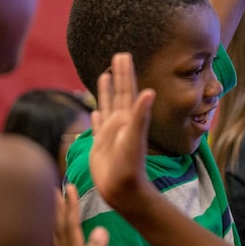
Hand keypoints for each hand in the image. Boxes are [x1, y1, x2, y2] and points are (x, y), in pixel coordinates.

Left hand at [52, 184, 112, 245]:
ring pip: (57, 237)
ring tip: (52, 203)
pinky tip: (58, 236)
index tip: (67, 185)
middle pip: (59, 227)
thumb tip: (99, 230)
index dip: (69, 206)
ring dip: (55, 218)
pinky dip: (57, 236)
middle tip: (54, 186)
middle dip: (57, 206)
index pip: (71, 225)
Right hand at [89, 52, 155, 207]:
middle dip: (118, 75)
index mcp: (129, 118)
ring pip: (107, 106)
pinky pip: (98, 125)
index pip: (127, 90)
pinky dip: (97, 115)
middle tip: (118, 55)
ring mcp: (111, 133)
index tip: (123, 54)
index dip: (125, 72)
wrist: (123, 190)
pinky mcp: (101, 145)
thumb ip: (141, 116)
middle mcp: (121, 123)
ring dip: (106, 91)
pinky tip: (95, 111)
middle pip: (118, 93)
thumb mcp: (135, 139)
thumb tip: (149, 92)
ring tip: (104, 74)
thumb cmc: (129, 167)